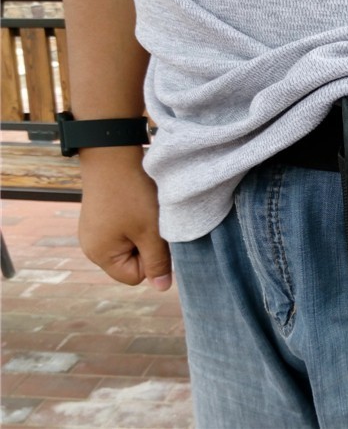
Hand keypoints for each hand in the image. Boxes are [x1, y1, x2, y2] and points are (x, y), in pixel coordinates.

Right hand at [78, 147, 171, 290]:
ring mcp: (95, 230)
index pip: (135, 276)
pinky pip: (124, 230)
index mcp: (100, 255)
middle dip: (147, 245)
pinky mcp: (101, 217)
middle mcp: (91, 246)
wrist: (112, 153)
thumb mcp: (151, 232)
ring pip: (131, 244)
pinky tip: (136, 203)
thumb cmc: (133, 195)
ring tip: (143, 211)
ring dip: (144, 232)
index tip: (153, 234)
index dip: (151, 259)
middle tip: (151, 221)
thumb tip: (162, 288)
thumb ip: (158, 262)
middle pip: (132, 262)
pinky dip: (136, 220)